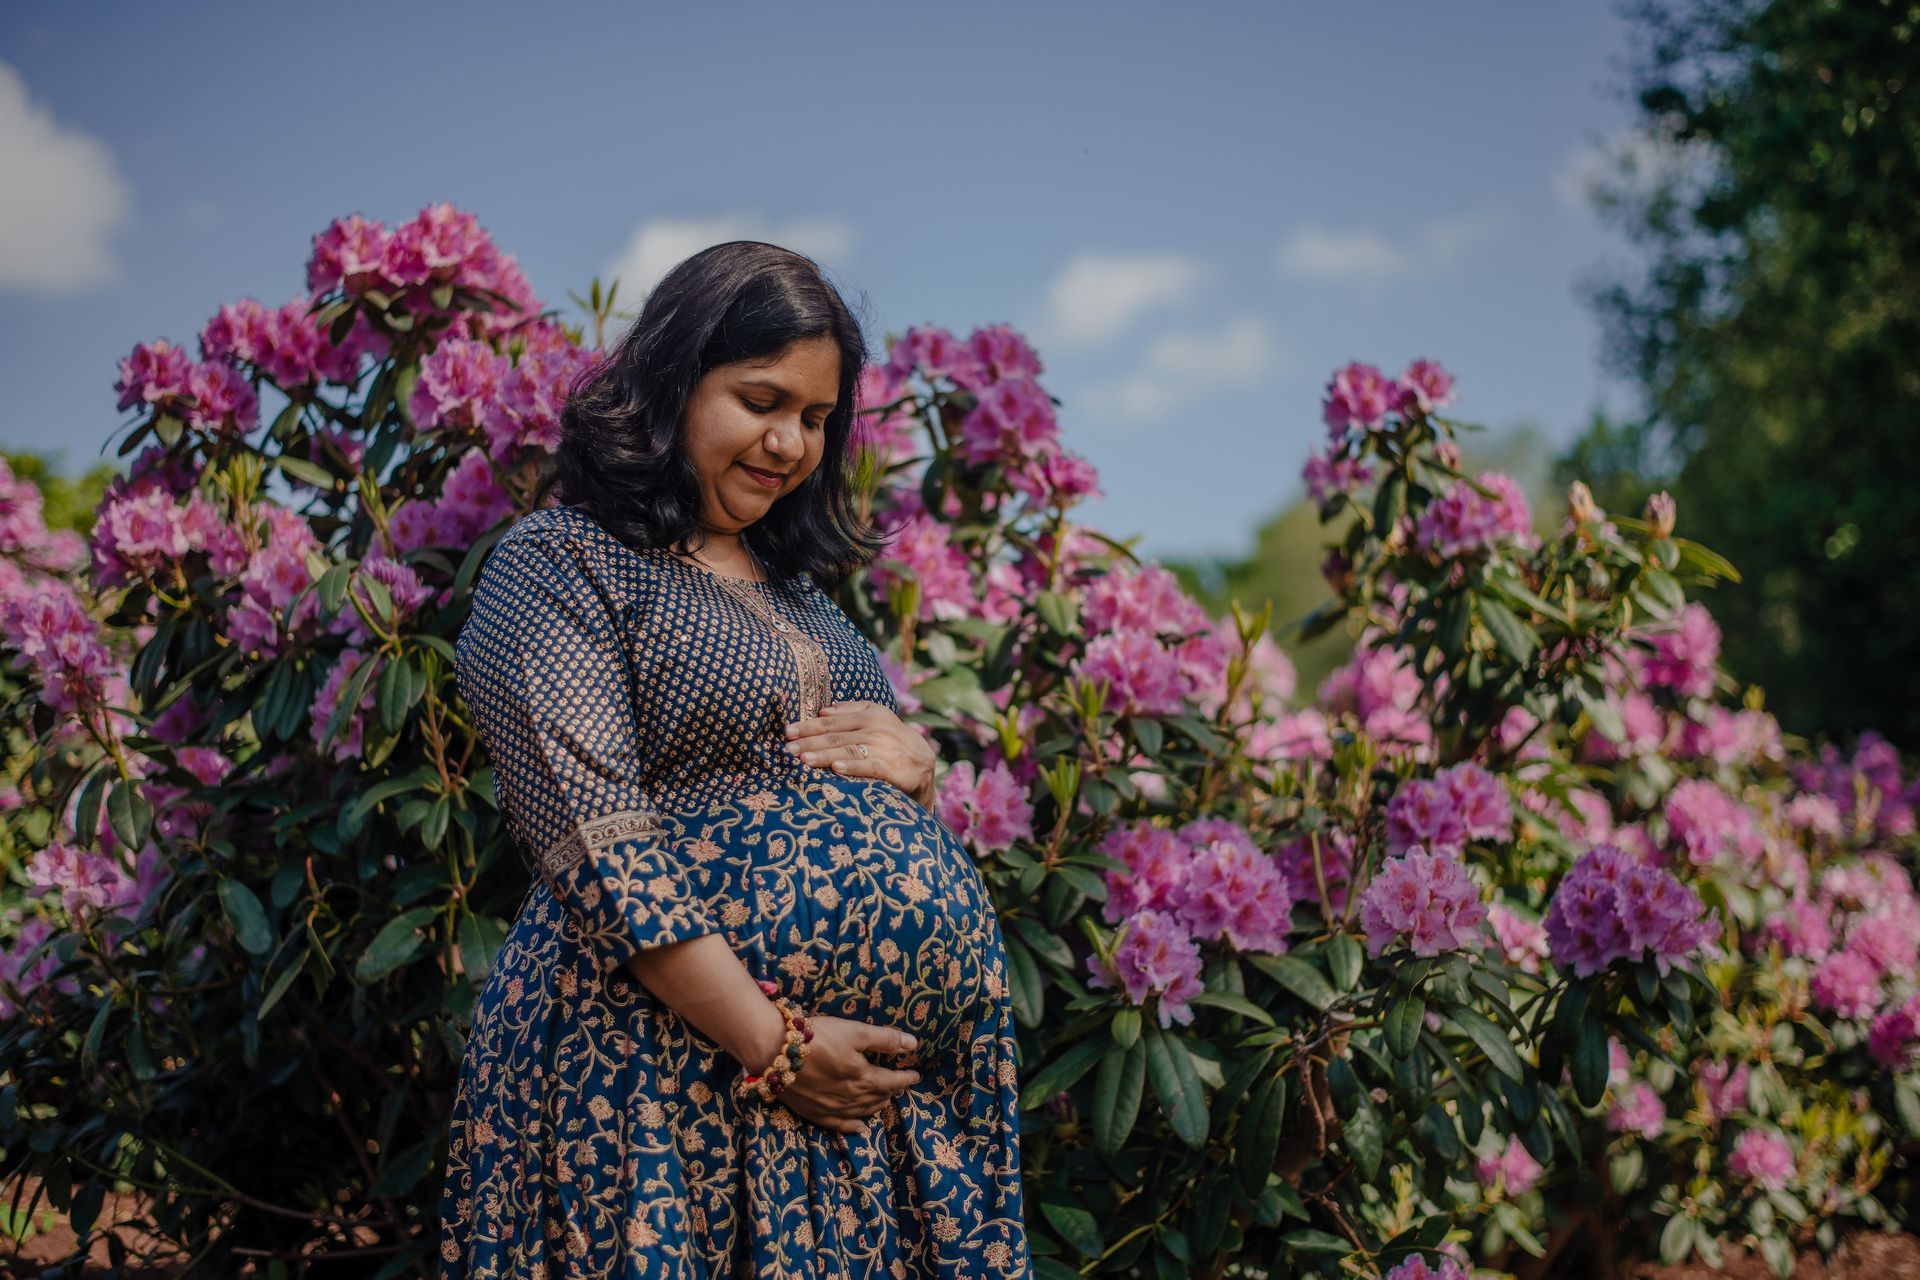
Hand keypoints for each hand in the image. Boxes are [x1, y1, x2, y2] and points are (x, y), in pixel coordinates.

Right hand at [777, 1016, 921, 1134]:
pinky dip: (852, 1127)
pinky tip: (860, 1128)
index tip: (916, 1076)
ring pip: (861, 1111)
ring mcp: (831, 1107)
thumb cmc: (817, 1037)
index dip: (905, 1079)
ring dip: (875, 1106)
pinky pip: (838, 1124)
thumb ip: (884, 1039)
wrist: (774, 1051)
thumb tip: (913, 1044)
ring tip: (885, 1102)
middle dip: (891, 1091)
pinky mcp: (813, 1112)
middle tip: (900, 1087)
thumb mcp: (855, 1031)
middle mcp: (850, 1097)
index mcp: (863, 1077)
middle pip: (877, 1097)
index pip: (891, 1081)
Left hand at [784, 699, 936, 803]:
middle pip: (836, 736)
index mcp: (869, 714)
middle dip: (809, 742)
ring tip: (803, 760)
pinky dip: (852, 767)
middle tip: (788, 749)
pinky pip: (869, 767)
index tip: (788, 731)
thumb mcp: (875, 718)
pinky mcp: (893, 768)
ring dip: (824, 755)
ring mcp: (885, 748)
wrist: (922, 763)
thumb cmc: (890, 740)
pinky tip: (836, 769)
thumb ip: (851, 711)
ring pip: (848, 751)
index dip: (809, 726)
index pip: (832, 720)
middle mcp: (876, 728)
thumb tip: (823, 710)